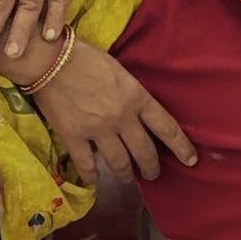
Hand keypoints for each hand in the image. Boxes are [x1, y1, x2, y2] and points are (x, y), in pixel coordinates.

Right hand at [32, 38, 195, 183]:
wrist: (49, 59)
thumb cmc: (86, 58)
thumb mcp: (119, 71)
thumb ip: (131, 94)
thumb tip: (137, 113)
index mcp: (136, 98)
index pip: (167, 128)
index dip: (182, 147)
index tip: (191, 160)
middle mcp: (122, 118)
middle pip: (145, 153)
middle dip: (151, 168)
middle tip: (152, 174)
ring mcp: (98, 130)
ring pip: (120, 164)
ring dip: (125, 175)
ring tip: (126, 178)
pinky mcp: (74, 138)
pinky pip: (87, 166)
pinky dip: (92, 177)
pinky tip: (95, 181)